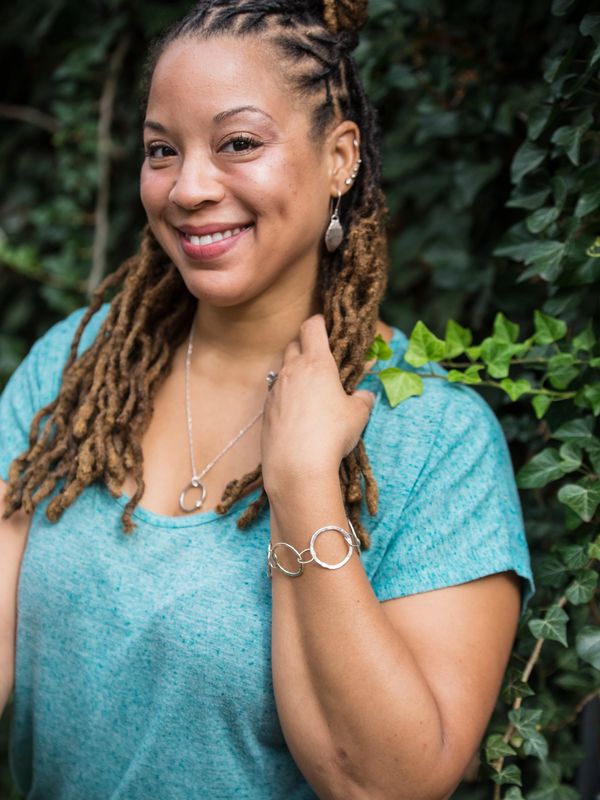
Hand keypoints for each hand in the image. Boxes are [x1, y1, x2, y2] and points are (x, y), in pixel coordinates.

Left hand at [260, 315, 374, 493]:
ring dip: (295, 371)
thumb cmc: (332, 434)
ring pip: (283, 369)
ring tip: (311, 388)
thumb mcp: (358, 415)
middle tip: (322, 358)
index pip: (312, 327)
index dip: (319, 322)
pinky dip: (286, 394)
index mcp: (316, 363)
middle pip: (294, 344)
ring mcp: (275, 390)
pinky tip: (298, 412)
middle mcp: (292, 371)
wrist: (297, 466)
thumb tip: (365, 395)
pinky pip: (276, 393)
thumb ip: (363, 399)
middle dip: (306, 345)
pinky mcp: (266, 411)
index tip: (326, 325)